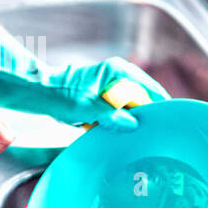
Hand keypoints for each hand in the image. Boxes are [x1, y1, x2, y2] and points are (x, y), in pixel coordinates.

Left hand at [0, 37, 171, 131]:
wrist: (39, 94)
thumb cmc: (59, 95)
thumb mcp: (87, 108)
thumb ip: (112, 115)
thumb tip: (133, 124)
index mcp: (118, 71)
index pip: (151, 88)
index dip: (160, 106)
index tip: (169, 122)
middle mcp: (119, 75)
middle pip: (144, 98)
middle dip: (146, 116)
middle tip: (155, 134)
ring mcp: (112, 85)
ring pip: (132, 107)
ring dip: (131, 120)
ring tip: (138, 136)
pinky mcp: (105, 97)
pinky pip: (120, 111)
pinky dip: (119, 121)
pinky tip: (119, 133)